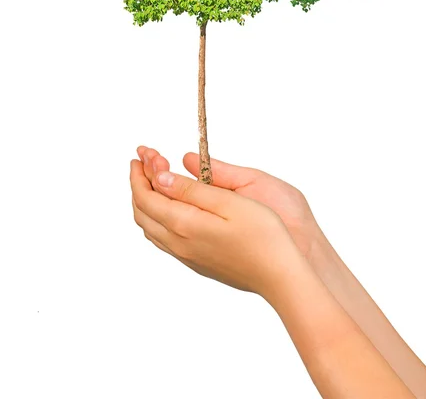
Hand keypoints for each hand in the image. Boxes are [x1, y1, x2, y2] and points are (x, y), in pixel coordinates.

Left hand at [137, 146, 321, 258]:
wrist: (279, 277)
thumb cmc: (263, 236)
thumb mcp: (229, 202)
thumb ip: (192, 190)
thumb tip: (160, 179)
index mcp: (184, 224)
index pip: (147, 196)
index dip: (140, 174)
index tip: (140, 155)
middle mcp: (178, 243)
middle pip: (143, 212)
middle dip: (139, 184)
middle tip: (144, 162)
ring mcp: (186, 256)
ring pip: (150, 227)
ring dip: (146, 201)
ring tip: (154, 180)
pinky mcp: (196, 262)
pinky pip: (162, 238)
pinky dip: (157, 217)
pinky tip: (170, 208)